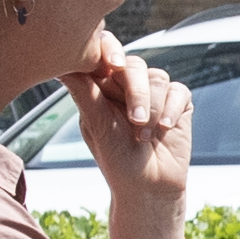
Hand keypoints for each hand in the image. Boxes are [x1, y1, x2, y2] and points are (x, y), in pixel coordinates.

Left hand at [72, 41, 194, 238]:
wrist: (149, 188)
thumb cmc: (117, 161)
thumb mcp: (97, 126)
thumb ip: (84, 92)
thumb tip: (61, 66)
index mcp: (101, 87)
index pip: (104, 52)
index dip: (110, 50)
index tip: (113, 65)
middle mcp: (126, 85)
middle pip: (134, 65)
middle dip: (136, 93)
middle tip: (135, 120)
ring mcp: (153, 93)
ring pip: (158, 78)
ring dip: (153, 109)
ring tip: (145, 136)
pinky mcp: (178, 103)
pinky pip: (178, 91)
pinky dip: (172, 110)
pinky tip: (165, 128)